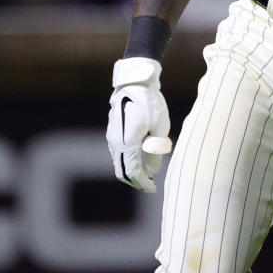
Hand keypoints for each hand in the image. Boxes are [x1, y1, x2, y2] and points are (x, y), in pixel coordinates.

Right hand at [106, 57, 171, 192]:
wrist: (135, 83)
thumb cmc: (151, 104)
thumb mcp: (159, 129)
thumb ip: (155, 153)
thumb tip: (151, 172)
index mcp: (126, 144)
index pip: (133, 172)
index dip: (143, 183)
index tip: (153, 190)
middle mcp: (115, 143)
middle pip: (122, 171)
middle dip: (136, 181)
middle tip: (149, 186)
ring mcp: (112, 137)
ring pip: (119, 162)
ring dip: (131, 171)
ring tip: (147, 175)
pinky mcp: (114, 131)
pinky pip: (118, 153)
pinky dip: (127, 161)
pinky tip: (140, 160)